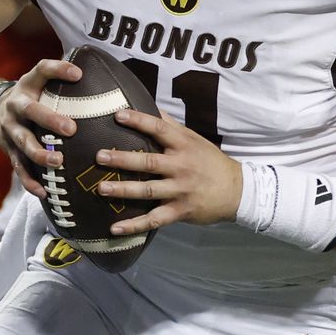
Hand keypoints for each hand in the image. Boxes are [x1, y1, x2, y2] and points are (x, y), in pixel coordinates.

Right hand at [0, 59, 80, 198]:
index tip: (79, 74)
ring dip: (40, 153)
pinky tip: (43, 192)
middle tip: (71, 129)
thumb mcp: (41, 82)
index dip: (59, 70)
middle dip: (49, 120)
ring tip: (58, 161)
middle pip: (31, 111)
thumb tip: (108, 78)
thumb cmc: (33, 96)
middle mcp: (16, 106)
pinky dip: (30, 181)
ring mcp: (10, 129)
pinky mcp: (9, 150)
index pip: (42, 70)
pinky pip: (18, 167)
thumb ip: (63, 80)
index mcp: (28, 85)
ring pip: (23, 142)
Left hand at [93, 109, 242, 235]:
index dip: (139, 121)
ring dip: (123, 190)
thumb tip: (150, 106)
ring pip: (148, 191)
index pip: (159, 129)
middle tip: (99, 156)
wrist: (236, 191)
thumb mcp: (194, 139)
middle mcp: (181, 166)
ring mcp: (180, 190)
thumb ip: (171, 125)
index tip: (117, 115)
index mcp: (183, 145)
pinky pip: (154, 219)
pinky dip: (135, 225)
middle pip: (149, 162)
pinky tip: (115, 228)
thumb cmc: (210, 161)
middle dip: (123, 159)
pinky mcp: (180, 211)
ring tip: (101, 188)